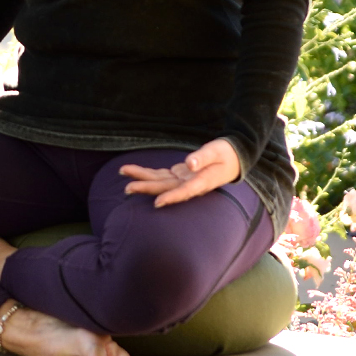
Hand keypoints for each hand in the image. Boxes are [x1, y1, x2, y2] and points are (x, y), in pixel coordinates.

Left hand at [120, 138, 240, 207]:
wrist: (233, 159)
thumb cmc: (226, 154)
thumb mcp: (217, 152)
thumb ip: (203, 157)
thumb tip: (189, 164)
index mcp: (202, 182)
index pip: (185, 192)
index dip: (171, 197)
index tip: (157, 203)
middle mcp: (190, 185)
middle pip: (165, 188)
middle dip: (146, 187)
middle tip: (127, 188)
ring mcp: (183, 181)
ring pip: (159, 181)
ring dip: (141, 179)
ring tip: (122, 173)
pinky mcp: (179, 175)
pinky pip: (160, 175)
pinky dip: (147, 173)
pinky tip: (132, 172)